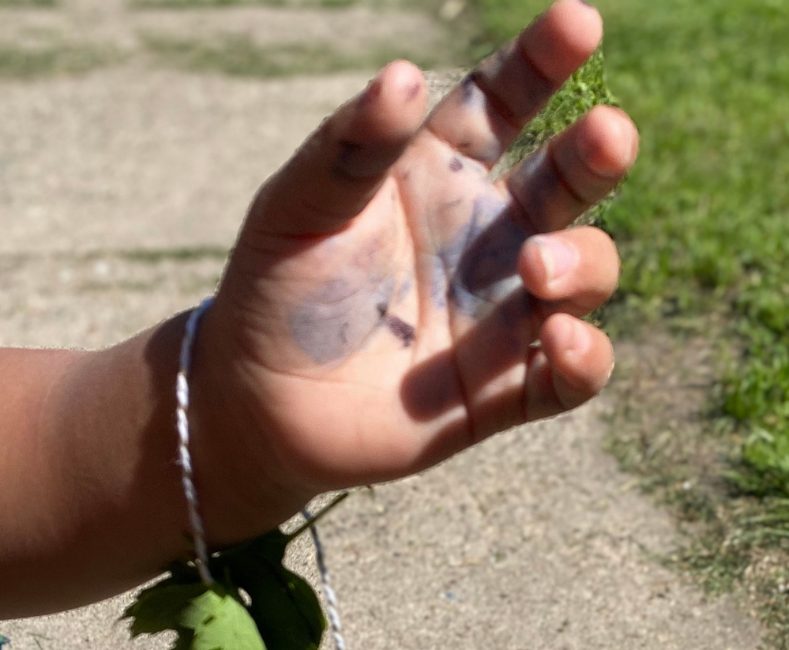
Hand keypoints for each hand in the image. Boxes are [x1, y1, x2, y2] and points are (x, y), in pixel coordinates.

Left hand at [193, 0, 637, 537]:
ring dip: (580, 263)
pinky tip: (559, 338)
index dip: (540, 63)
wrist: (257, 399)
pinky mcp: (503, 389)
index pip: (503, 105)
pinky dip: (583, 357)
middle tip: (605, 135)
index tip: (576, 23)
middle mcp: (481, 236)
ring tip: (535, 266)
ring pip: (582, 274)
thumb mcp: (298, 207)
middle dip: (596, 153)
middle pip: (565, 182)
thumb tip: (404, 77)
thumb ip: (350, 148)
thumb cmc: (275, 288)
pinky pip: (569, 374)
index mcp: (436, 175)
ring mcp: (498, 312)